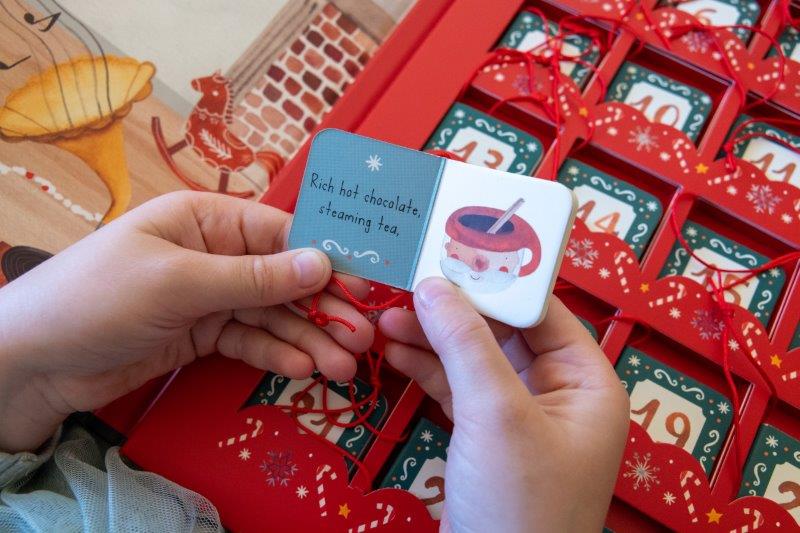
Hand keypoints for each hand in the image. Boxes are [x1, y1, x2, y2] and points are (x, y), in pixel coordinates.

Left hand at [0, 192, 372, 452]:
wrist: (33, 361)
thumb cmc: (98, 298)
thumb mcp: (179, 282)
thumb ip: (253, 277)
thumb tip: (322, 263)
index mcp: (205, 219)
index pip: (279, 233)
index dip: (323, 258)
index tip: (362, 286)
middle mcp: (213, 253)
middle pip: (282, 278)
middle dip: (321, 307)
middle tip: (359, 337)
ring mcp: (208, 297)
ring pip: (271, 314)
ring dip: (307, 338)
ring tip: (341, 366)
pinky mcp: (201, 335)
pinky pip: (249, 341)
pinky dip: (276, 353)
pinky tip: (303, 367)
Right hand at [379, 278, 628, 531]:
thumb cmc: (519, 502)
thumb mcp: (495, 415)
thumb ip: (466, 343)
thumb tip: (433, 282)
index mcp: (586, 381)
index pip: (540, 310)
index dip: (493, 279)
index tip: (445, 251)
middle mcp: (558, 394)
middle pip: (501, 332)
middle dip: (451, 311)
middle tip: (402, 283)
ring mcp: (520, 419)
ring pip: (473, 360)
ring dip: (431, 339)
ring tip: (383, 318)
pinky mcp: (487, 441)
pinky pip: (458, 390)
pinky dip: (427, 371)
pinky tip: (393, 352)